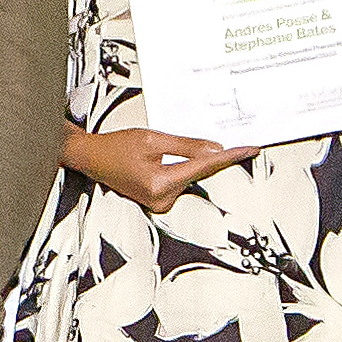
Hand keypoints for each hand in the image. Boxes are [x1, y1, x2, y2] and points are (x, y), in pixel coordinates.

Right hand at [69, 127, 252, 210]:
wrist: (91, 158)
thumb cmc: (115, 147)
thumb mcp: (153, 138)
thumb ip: (186, 146)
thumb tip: (214, 150)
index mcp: (160, 183)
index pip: (204, 167)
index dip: (230, 157)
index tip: (249, 150)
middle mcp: (161, 198)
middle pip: (200, 174)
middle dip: (218, 158)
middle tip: (242, 146)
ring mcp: (160, 203)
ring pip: (192, 177)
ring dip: (199, 162)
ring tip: (190, 146)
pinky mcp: (159, 201)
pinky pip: (182, 182)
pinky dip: (188, 169)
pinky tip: (185, 158)